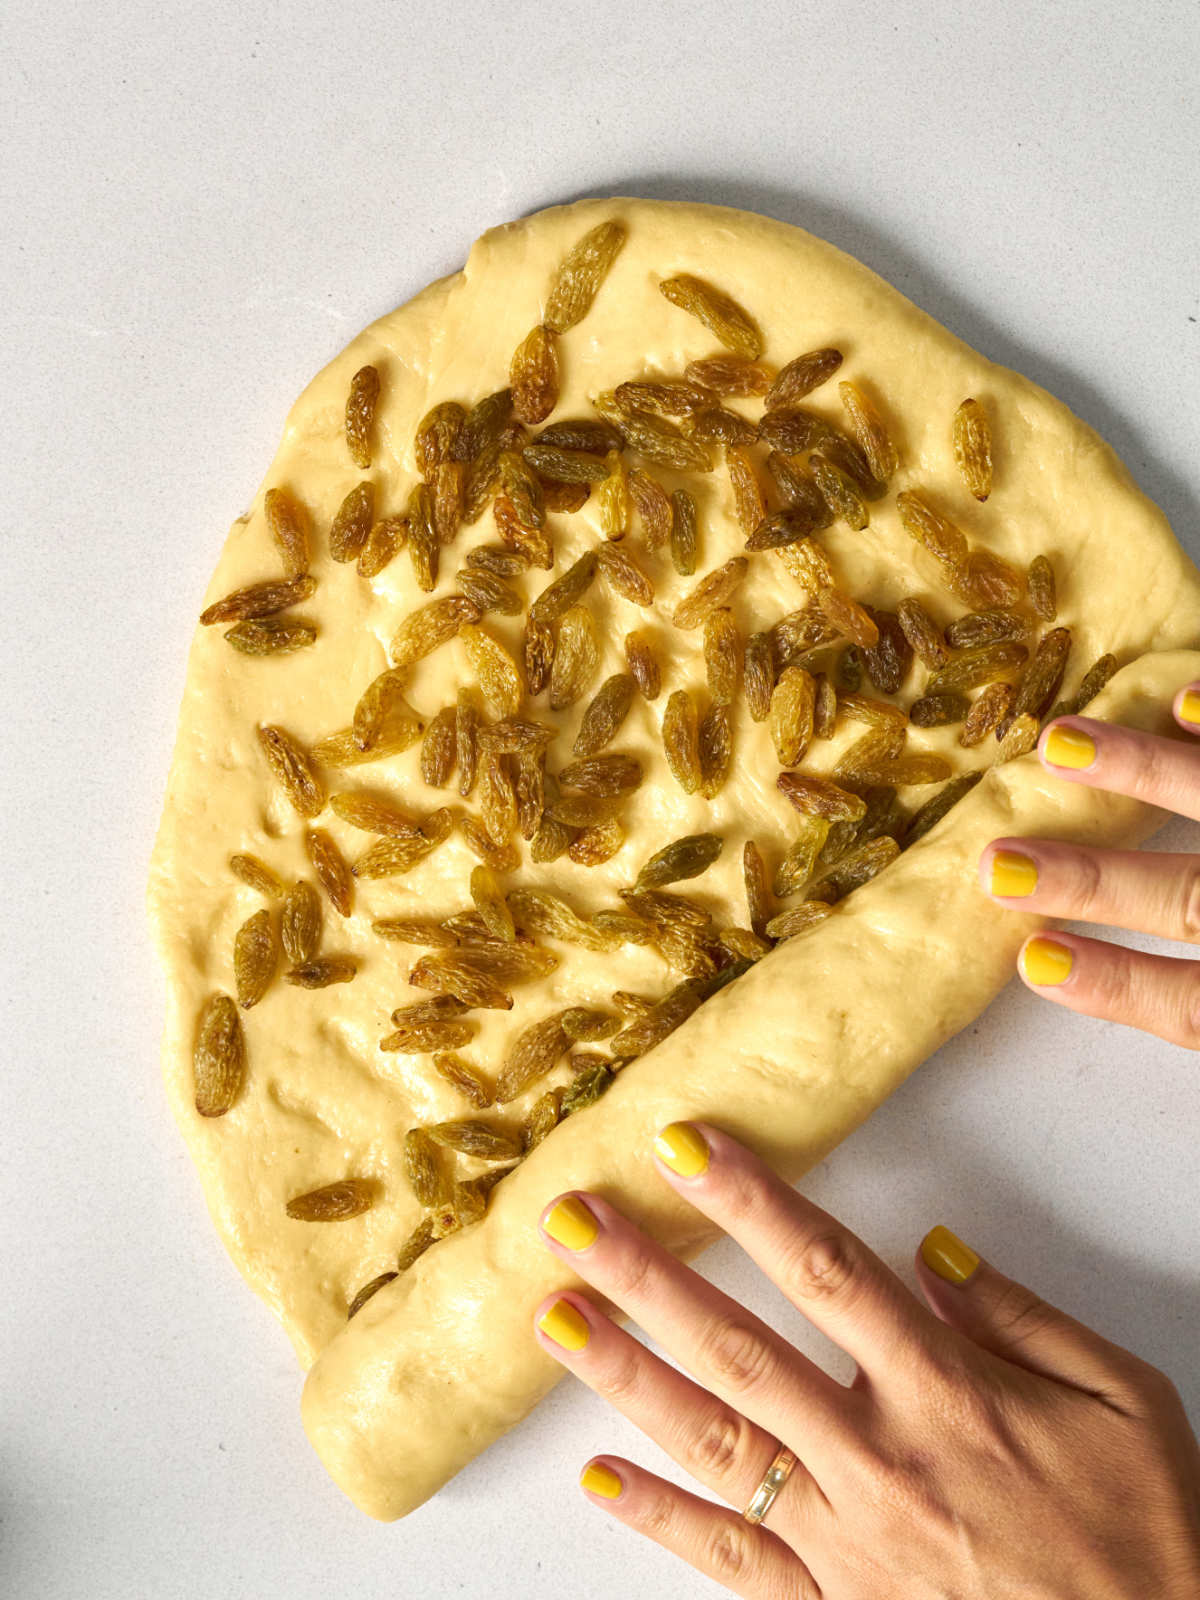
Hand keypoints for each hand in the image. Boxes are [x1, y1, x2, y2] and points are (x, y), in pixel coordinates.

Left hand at [534, 1126, 1199, 1597]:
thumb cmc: (1151, 1538)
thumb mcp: (1126, 1401)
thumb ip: (1022, 1318)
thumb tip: (932, 1252)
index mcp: (948, 1394)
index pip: (827, 1269)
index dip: (749, 1199)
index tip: (682, 1144)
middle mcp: (880, 1459)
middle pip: (741, 1347)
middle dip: (647, 1277)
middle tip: (570, 1220)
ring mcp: (849, 1541)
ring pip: (716, 1444)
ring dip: (627, 1377)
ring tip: (553, 1321)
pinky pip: (735, 1564)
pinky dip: (662, 1520)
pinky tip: (599, 1478)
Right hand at [981, 684, 1199, 1047]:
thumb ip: (1197, 1004)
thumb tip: (1076, 976)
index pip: (1189, 1006)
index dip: (1116, 985)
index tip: (1034, 964)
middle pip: (1185, 899)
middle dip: (1088, 882)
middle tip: (996, 865)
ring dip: (1139, 770)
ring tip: (1059, 743)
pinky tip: (1182, 700)